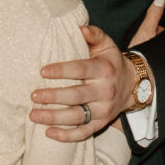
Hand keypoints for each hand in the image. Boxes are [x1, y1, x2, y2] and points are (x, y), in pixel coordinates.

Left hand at [29, 0, 164, 141]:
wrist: (132, 85)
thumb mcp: (107, 45)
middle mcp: (104, 91)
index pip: (80, 70)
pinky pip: (83, 133)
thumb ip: (94, 34)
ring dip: (53, 118)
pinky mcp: (101, 123)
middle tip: (33, 96)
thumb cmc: (110, 62)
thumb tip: (80, 28)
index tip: (42, 71)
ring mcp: (103, 110)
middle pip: (76, 96)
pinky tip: (48, 133)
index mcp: (103, 70)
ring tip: (33, 115)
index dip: (61, 71)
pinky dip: (66, 136)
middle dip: (53, 97)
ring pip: (76, 117)